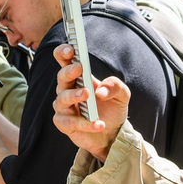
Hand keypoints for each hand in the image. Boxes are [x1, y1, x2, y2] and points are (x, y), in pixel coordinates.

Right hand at [51, 44, 129, 161]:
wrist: (113, 134)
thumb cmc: (112, 110)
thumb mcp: (121, 95)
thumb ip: (115, 86)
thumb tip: (101, 91)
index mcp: (79, 77)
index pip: (65, 60)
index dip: (63, 52)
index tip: (71, 49)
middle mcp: (68, 90)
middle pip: (61, 77)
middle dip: (68, 71)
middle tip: (79, 68)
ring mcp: (64, 107)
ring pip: (62, 99)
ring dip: (74, 96)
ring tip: (88, 95)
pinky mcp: (65, 124)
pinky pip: (69, 122)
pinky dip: (84, 123)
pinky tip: (99, 124)